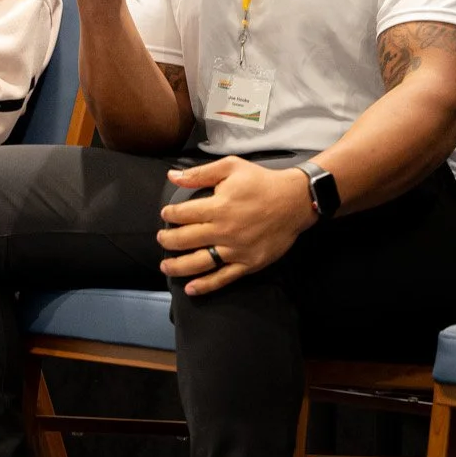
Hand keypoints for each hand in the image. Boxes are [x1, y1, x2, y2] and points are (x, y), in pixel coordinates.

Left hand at [157, 157, 315, 294]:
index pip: (182, 214)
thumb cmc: (262, 182)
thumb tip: (172, 175)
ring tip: (165, 266)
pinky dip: (205, 285)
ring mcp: (235, 250)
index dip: (169, 214)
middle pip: (185, 240)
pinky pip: (223, 278)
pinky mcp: (248, 263)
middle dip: (167, 240)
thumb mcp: (231, 168)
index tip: (165, 214)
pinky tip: (190, 288)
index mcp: (217, 207)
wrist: (294, 201)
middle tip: (161, 239)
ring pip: (199, 263)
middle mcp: (223, 231)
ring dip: (177, 266)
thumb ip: (200, 173)